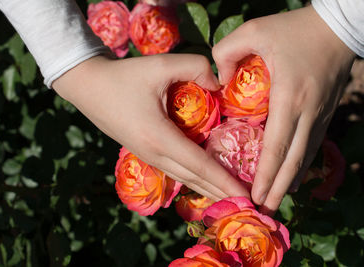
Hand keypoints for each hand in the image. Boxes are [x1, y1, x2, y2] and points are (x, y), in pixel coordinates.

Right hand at [52, 54, 248, 200]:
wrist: (88, 87)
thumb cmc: (124, 76)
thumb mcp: (160, 65)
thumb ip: (195, 67)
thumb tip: (220, 82)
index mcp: (160, 137)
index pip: (201, 165)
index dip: (226, 181)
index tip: (248, 197)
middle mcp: (154, 154)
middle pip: (195, 179)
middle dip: (222, 193)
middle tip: (248, 205)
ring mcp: (148, 156)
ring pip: (184, 179)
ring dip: (209, 190)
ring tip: (231, 199)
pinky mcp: (144, 153)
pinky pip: (175, 171)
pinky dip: (194, 180)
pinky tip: (205, 182)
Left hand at [212, 5, 354, 213]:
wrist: (336, 27)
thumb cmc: (293, 28)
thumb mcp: (254, 30)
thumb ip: (227, 53)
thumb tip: (217, 82)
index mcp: (289, 95)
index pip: (277, 144)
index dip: (266, 173)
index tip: (256, 195)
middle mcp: (307, 112)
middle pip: (293, 159)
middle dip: (278, 188)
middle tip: (264, 210)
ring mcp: (319, 115)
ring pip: (305, 156)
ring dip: (290, 181)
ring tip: (275, 201)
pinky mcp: (323, 113)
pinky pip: (312, 145)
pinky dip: (301, 166)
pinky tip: (293, 179)